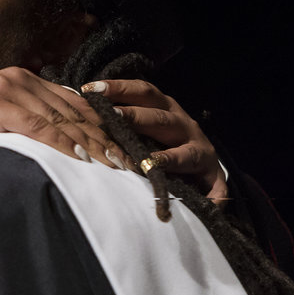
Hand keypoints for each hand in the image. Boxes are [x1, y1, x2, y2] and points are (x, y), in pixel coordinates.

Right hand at [0, 67, 133, 169]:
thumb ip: (20, 124)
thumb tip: (51, 147)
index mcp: (20, 79)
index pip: (71, 102)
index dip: (98, 125)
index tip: (119, 148)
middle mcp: (19, 78)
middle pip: (73, 109)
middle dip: (104, 136)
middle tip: (127, 160)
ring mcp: (8, 88)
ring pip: (62, 119)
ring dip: (92, 144)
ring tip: (114, 165)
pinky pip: (41, 127)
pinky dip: (64, 144)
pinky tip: (84, 159)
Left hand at [82, 79, 227, 201]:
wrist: (203, 165)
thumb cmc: (163, 142)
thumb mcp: (145, 125)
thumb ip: (119, 120)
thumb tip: (79, 110)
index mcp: (165, 110)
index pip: (143, 92)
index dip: (118, 89)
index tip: (90, 89)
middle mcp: (184, 126)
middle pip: (160, 119)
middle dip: (135, 117)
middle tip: (110, 116)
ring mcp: (201, 152)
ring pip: (185, 154)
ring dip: (168, 158)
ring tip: (150, 163)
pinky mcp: (214, 178)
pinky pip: (214, 189)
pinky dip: (210, 197)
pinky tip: (202, 205)